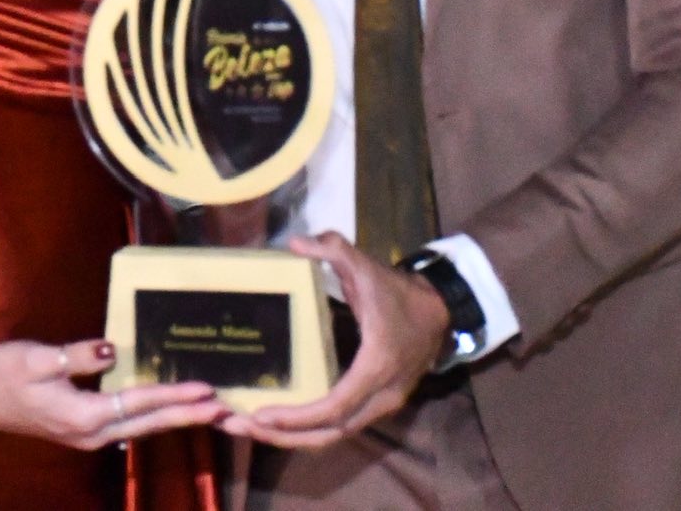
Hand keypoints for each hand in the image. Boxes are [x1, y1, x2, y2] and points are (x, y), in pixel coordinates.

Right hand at [0, 339, 228, 450]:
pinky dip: (153, 417)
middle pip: (149, 424)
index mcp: (84, 416)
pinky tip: (168, 410)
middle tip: (223, 408)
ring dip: (175, 419)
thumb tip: (114, 350)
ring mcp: (88, 436)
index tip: (205, 391)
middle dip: (188, 416)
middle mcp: (92, 433)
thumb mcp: (39, 358)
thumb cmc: (4, 373)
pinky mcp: (84, 431)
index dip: (174, 396)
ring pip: (141, 428)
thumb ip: (80, 355)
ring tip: (207, 411)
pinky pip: (128, 425)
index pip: (140, 404)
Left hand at [221, 232, 447, 448]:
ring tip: (250, 430)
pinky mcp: (377, 407)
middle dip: (284, 437)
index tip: (261, 416)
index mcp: (376, 366)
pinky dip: (310, 430)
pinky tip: (280, 424)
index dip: (297, 417)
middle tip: (241, 428)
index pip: (334, 407)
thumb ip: (334, 249)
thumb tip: (295, 243)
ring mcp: (381, 407)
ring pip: (334, 436)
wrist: (439, 311)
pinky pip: (340, 427)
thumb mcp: (368, 267)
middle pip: (329, 433)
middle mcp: (381, 397)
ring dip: (293, 438)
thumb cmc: (398, 293)